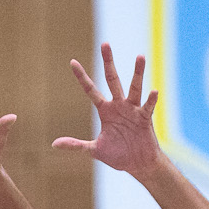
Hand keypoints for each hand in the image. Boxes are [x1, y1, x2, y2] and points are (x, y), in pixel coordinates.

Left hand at [53, 44, 166, 179]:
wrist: (137, 164)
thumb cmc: (118, 155)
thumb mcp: (94, 150)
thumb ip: (76, 145)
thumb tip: (54, 144)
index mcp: (105, 110)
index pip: (90, 90)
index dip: (81, 77)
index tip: (72, 62)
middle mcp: (119, 105)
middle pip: (113, 79)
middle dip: (109, 62)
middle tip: (105, 44)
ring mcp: (133, 110)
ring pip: (135, 87)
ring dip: (138, 73)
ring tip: (140, 56)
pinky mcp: (145, 119)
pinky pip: (148, 107)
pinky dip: (151, 99)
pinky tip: (154, 91)